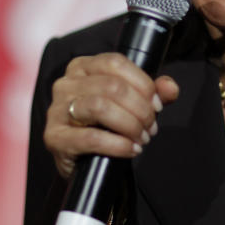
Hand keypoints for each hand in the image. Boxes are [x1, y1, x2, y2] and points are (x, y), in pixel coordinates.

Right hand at [44, 52, 179, 176]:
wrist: (84, 161)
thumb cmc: (105, 126)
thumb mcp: (131, 104)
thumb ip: (153, 93)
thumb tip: (170, 88)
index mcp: (82, 67)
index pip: (116, 62)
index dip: (143, 84)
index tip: (157, 105)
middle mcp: (66, 83)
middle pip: (112, 86)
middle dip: (140, 109)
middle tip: (151, 127)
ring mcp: (56, 110)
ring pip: (100, 107)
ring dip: (130, 125)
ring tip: (141, 138)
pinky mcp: (55, 137)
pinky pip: (91, 138)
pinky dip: (118, 145)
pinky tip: (131, 149)